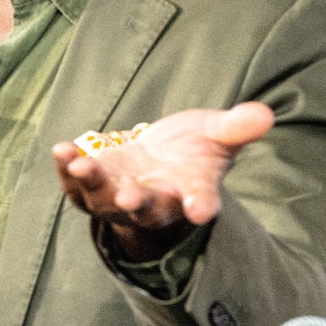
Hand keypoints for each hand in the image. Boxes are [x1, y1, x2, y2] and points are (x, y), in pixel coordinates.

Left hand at [53, 102, 273, 260]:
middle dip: (137, 204)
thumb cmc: (194, 150)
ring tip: (80, 165)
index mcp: (190, 193)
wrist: (161, 161)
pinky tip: (61, 150)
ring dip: (92, 185)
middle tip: (131, 198)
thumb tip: (264, 115)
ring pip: (103, 201)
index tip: (202, 210)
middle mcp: (155, 202)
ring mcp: (119, 197)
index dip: (201, 205)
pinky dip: (66, 170)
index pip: (199, 202)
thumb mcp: (217, 135)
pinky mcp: (94, 185)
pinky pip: (76, 186)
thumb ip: (236, 128)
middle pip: (146, 210)